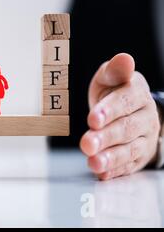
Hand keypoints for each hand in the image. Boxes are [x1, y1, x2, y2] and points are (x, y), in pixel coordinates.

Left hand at [80, 53, 160, 180]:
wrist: (130, 111)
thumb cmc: (114, 92)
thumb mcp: (111, 77)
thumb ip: (114, 71)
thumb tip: (124, 59)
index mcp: (137, 94)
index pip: (125, 102)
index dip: (109, 110)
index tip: (92, 118)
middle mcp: (145, 117)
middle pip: (126, 129)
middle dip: (106, 137)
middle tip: (86, 143)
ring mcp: (143, 138)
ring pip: (129, 150)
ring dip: (111, 158)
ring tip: (93, 162)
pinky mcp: (138, 157)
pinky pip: (128, 165)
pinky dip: (115, 170)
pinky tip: (101, 173)